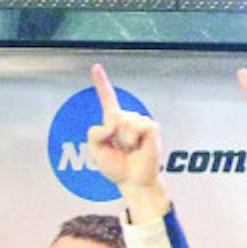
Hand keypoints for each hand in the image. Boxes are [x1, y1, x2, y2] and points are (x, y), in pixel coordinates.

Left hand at [86, 63, 161, 197]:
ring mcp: (140, 122)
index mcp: (112, 122)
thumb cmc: (115, 166)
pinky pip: (136, 127)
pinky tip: (138, 147)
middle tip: (119, 148)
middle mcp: (127, 118)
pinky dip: (132, 139)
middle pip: (111, 115)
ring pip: (123, 122)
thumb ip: (95, 132)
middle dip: (110, 134)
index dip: (101, 82)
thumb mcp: (95, 149)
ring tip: (130, 149)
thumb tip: (113, 121)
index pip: (107, 98)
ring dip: (122, 140)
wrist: (131, 181)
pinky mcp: (152, 128)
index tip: (95, 66)